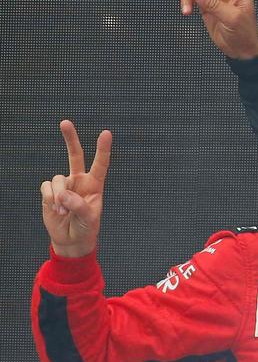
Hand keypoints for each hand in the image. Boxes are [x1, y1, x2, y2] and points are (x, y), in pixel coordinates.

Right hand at [41, 121, 111, 258]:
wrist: (70, 239)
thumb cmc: (85, 227)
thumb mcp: (89, 219)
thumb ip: (79, 206)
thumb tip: (63, 195)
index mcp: (95, 185)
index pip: (100, 164)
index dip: (103, 149)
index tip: (106, 133)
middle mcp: (79, 181)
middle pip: (75, 156)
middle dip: (70, 139)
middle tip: (65, 122)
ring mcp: (64, 185)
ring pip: (58, 178)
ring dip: (58, 196)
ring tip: (63, 211)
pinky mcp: (50, 191)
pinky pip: (46, 187)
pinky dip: (49, 199)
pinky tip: (55, 210)